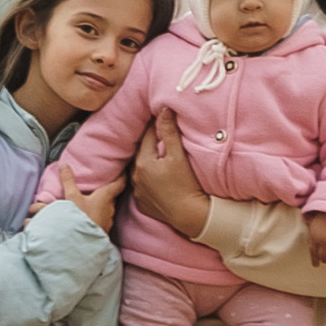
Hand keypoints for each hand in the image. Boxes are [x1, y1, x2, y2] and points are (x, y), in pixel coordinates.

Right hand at [54, 160, 117, 233]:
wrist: (81, 245)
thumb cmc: (80, 219)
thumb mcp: (72, 197)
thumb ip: (68, 181)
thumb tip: (64, 165)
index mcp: (106, 197)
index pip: (120, 183)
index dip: (122, 175)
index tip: (124, 169)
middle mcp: (110, 208)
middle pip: (113, 196)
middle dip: (109, 189)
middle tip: (104, 182)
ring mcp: (107, 221)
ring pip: (107, 208)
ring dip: (102, 203)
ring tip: (95, 198)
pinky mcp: (102, 231)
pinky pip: (102, 218)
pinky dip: (98, 214)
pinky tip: (90, 215)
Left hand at [130, 108, 211, 240]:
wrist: (189, 215)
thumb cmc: (185, 184)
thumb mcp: (178, 156)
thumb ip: (170, 132)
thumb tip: (164, 110)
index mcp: (143, 162)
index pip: (147, 136)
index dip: (154, 125)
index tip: (159, 116)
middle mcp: (135, 176)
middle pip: (141, 152)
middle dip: (149, 142)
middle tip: (158, 132)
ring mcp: (137, 191)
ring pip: (139, 169)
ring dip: (146, 161)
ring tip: (156, 154)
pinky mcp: (142, 203)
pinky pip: (141, 185)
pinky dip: (146, 178)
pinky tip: (155, 176)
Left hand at [304, 211, 325, 270]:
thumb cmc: (323, 220)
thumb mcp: (313, 228)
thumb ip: (312, 240)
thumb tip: (313, 254)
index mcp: (315, 238)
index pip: (314, 254)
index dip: (315, 261)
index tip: (316, 265)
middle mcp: (325, 241)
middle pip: (324, 257)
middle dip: (325, 261)